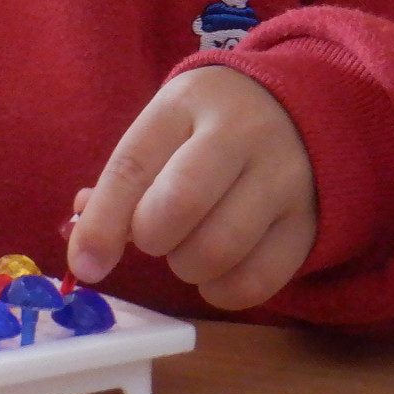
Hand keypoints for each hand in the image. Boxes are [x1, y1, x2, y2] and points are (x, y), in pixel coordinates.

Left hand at [65, 65, 315, 309]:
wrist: (299, 108)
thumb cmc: (210, 125)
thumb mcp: (164, 128)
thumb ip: (123, 184)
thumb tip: (87, 250)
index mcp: (187, 102)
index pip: (134, 164)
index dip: (104, 221)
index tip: (86, 264)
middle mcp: (241, 133)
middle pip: (181, 204)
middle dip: (152, 238)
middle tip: (156, 236)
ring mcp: (283, 177)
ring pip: (219, 248)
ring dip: (187, 266)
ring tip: (189, 248)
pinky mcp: (308, 222)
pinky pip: (256, 280)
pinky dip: (222, 290)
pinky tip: (217, 273)